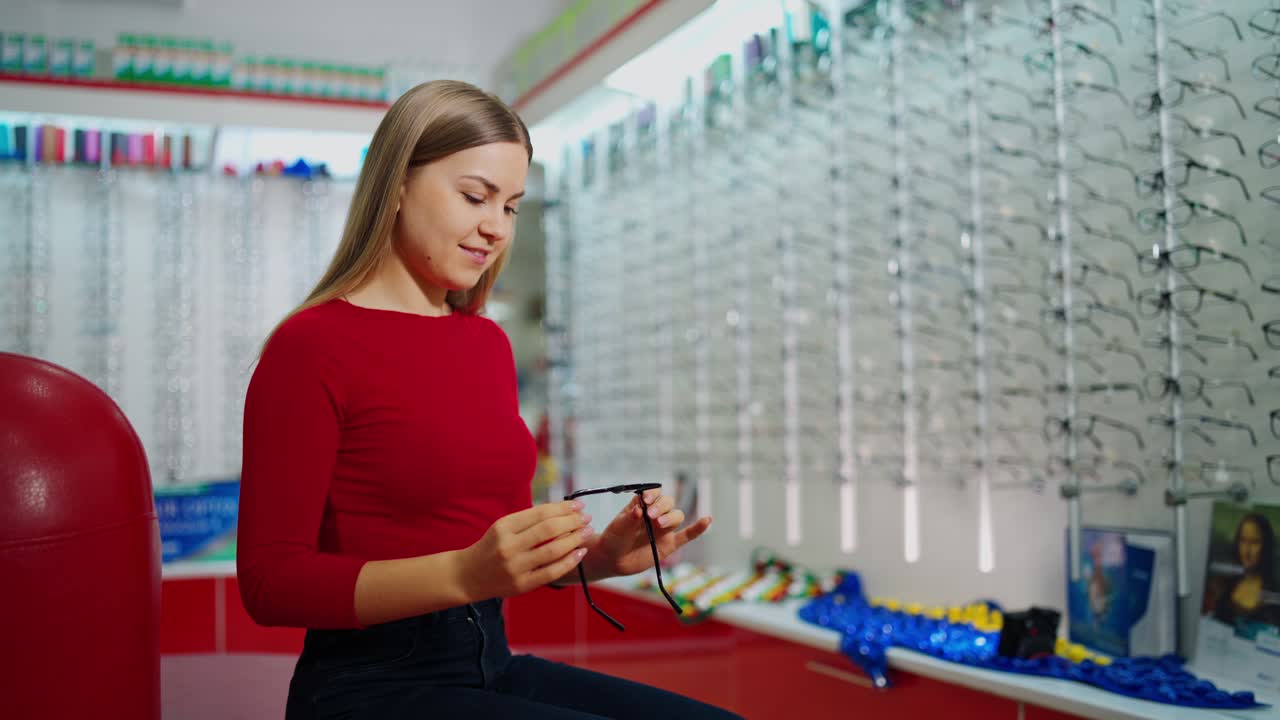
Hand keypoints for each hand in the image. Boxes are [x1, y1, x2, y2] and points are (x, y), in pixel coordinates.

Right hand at [459, 500, 593, 599]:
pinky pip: (552, 572)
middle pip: (548, 529)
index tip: (578, 505)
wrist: (468, 575)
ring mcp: (515, 567)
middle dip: (572, 521)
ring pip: (553, 550)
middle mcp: (509, 546)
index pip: (540, 513)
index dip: (563, 508)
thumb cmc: (492, 546)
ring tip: (587, 531)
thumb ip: (529, 520)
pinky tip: (580, 552)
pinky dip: (569, 561)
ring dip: (575, 539)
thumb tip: (563, 510)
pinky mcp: (522, 585)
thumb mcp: (503, 527)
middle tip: (586, 517)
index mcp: (504, 527)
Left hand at [591, 488, 711, 578]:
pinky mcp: (669, 544)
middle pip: (668, 503)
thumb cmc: (614, 539)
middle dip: (661, 507)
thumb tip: (639, 509)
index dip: (652, 494)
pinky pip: (687, 535)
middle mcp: (656, 514)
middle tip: (650, 515)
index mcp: (643, 505)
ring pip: (677, 516)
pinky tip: (707, 519)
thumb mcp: (618, 527)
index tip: (644, 500)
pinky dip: (698, 528)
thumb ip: (629, 519)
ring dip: (671, 517)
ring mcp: (664, 529)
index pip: (653, 493)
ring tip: (659, 524)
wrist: (613, 559)